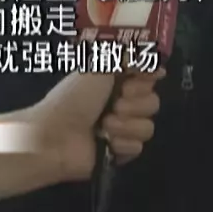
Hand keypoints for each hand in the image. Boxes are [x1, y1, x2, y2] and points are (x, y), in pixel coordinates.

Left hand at [32, 69, 163, 181]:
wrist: (56, 135)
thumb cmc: (74, 98)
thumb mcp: (98, 67)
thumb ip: (128, 59)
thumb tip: (156, 61)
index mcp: (116, 81)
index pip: (149, 77)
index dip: (146, 79)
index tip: (134, 79)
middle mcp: (122, 103)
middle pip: (153, 102)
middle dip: (135, 103)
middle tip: (115, 104)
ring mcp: (122, 129)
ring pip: (148, 126)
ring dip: (126, 125)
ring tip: (105, 125)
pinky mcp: (120, 152)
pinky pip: (138, 147)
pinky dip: (122, 143)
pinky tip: (106, 142)